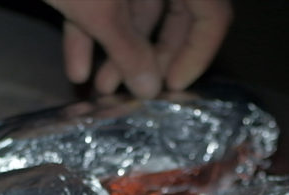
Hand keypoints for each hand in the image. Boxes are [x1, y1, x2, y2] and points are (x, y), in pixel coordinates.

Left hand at [46, 0, 232, 97]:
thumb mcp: (100, 10)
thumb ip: (129, 50)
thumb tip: (150, 87)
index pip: (212, 14)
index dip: (197, 53)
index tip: (175, 87)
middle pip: (175, 12)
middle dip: (150, 57)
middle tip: (135, 92)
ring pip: (136, 8)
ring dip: (117, 51)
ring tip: (99, 90)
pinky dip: (92, 29)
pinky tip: (75, 66)